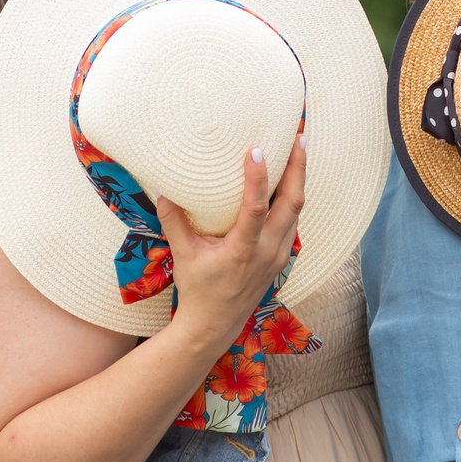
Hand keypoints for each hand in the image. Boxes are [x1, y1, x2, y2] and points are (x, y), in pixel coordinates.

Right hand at [156, 140, 307, 356]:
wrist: (215, 325)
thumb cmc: (198, 290)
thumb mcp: (182, 255)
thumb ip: (173, 221)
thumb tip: (161, 188)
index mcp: (243, 250)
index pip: (257, 208)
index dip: (258, 178)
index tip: (256, 150)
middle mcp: (267, 251)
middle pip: (292, 203)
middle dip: (297, 168)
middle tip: (298, 136)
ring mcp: (278, 254)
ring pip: (296, 211)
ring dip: (298, 180)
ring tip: (298, 149)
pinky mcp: (281, 257)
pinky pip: (292, 221)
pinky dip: (292, 198)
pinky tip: (289, 180)